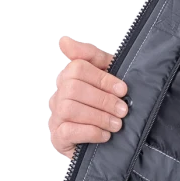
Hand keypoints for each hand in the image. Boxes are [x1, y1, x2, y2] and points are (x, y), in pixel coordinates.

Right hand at [48, 36, 128, 160]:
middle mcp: (59, 95)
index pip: (78, 67)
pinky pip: (68, 131)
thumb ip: (91, 56)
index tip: (123, 89)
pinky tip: (105, 135)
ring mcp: (57, 116)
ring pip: (69, 109)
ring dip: (98, 116)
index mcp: (71, 77)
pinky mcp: (59, 137)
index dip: (102, 78)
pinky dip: (90, 132)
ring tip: (117, 124)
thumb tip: (64, 41)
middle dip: (103, 99)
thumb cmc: (108, 104)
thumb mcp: (107, 76)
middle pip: (73, 88)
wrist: (112, 140)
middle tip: (123, 110)